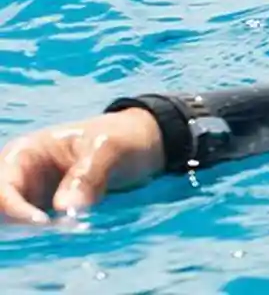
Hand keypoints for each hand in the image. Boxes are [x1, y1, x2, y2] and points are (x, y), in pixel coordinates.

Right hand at [0, 109, 165, 223]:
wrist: (142, 144)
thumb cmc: (121, 138)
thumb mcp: (109, 148)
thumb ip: (88, 175)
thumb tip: (66, 210)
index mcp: (24, 154)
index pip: (2, 188)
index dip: (15, 208)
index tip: (44, 223)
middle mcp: (20, 178)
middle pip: (3, 210)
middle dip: (22, 226)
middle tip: (57, 235)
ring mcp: (33, 198)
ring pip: (17, 225)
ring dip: (35, 235)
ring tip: (65, 239)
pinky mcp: (47, 214)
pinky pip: (37, 231)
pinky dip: (47, 238)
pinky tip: (66, 243)